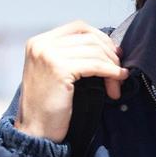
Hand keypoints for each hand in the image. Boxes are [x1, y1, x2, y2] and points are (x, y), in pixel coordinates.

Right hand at [15, 21, 128, 142]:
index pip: (79, 27)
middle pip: (90, 38)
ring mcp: (48, 55)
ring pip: (96, 51)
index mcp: (39, 42)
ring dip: (113, 66)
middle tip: (119, 74)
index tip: (115, 56)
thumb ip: (75, 55)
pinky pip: (96, 65)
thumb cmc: (51, 105)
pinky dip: (112, 72)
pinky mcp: (58, 69)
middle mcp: (41, 44)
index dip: (102, 39)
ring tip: (117, 83)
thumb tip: (112, 47)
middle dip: (111, 55)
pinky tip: (118, 80)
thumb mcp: (58, 72)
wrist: (36, 129)